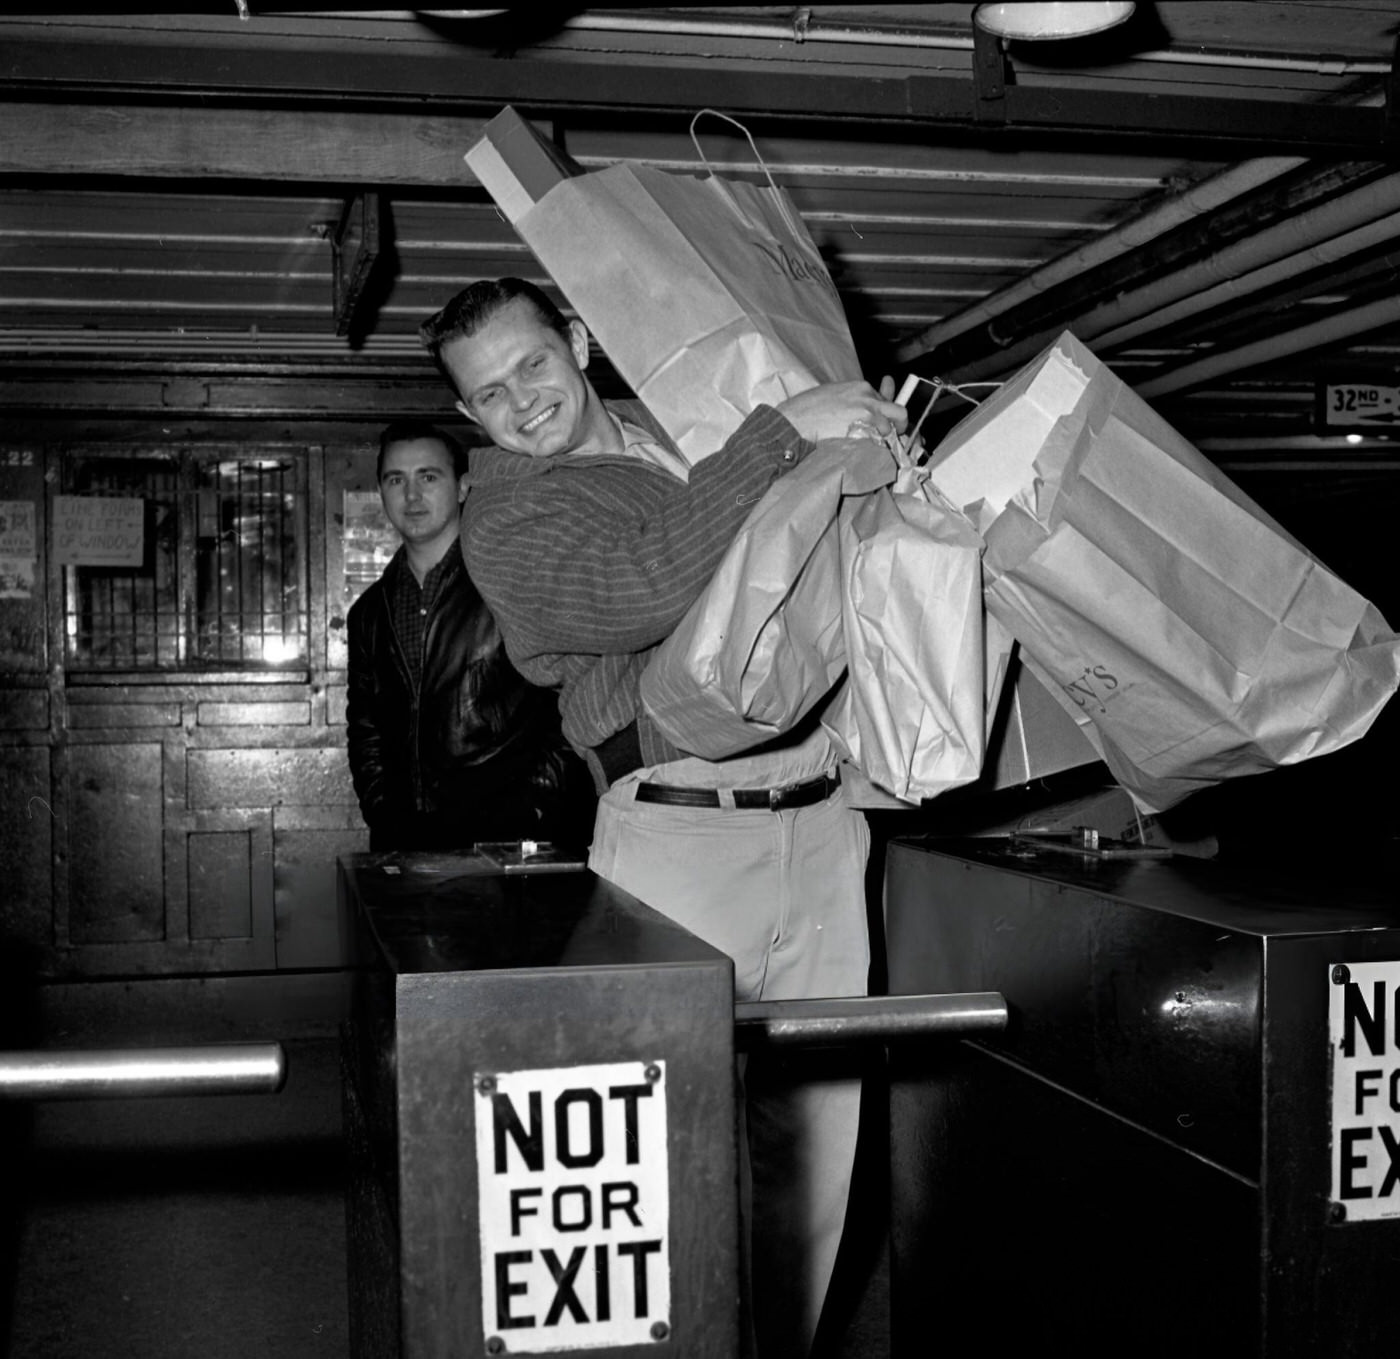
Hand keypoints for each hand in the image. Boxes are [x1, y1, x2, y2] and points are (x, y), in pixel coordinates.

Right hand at [776, 380, 907, 443]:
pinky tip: (868, 452)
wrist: (794, 421)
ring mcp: (869, 414)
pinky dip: (878, 448)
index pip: (885, 398)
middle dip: (899, 425)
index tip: (889, 420)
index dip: (887, 412)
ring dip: (886, 439)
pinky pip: (881, 441)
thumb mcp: (832, 394)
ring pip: (892, 428)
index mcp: (860, 387)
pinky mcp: (865, 430)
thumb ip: (851, 399)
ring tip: (875, 447)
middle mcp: (868, 397)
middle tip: (894, 435)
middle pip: (899, 411)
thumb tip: (861, 408)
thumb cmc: (806, 409)